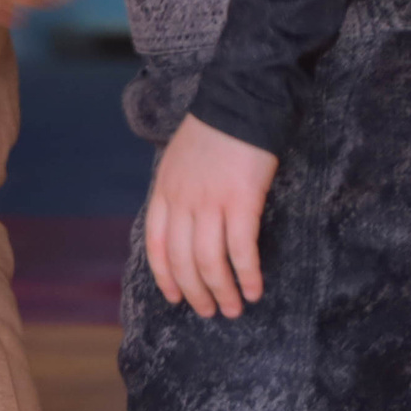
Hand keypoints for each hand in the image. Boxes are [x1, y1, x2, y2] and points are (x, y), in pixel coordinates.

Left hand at [145, 113, 277, 318]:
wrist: (242, 99)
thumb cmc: (215, 130)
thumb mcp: (178, 160)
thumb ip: (177, 192)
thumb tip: (183, 223)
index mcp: (164, 192)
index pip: (156, 246)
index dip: (165, 276)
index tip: (174, 298)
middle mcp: (182, 202)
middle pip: (182, 261)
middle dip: (195, 292)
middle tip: (210, 311)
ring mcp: (210, 203)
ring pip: (209, 261)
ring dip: (222, 291)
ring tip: (235, 309)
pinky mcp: (242, 201)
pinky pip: (241, 249)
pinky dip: (247, 274)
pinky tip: (255, 289)